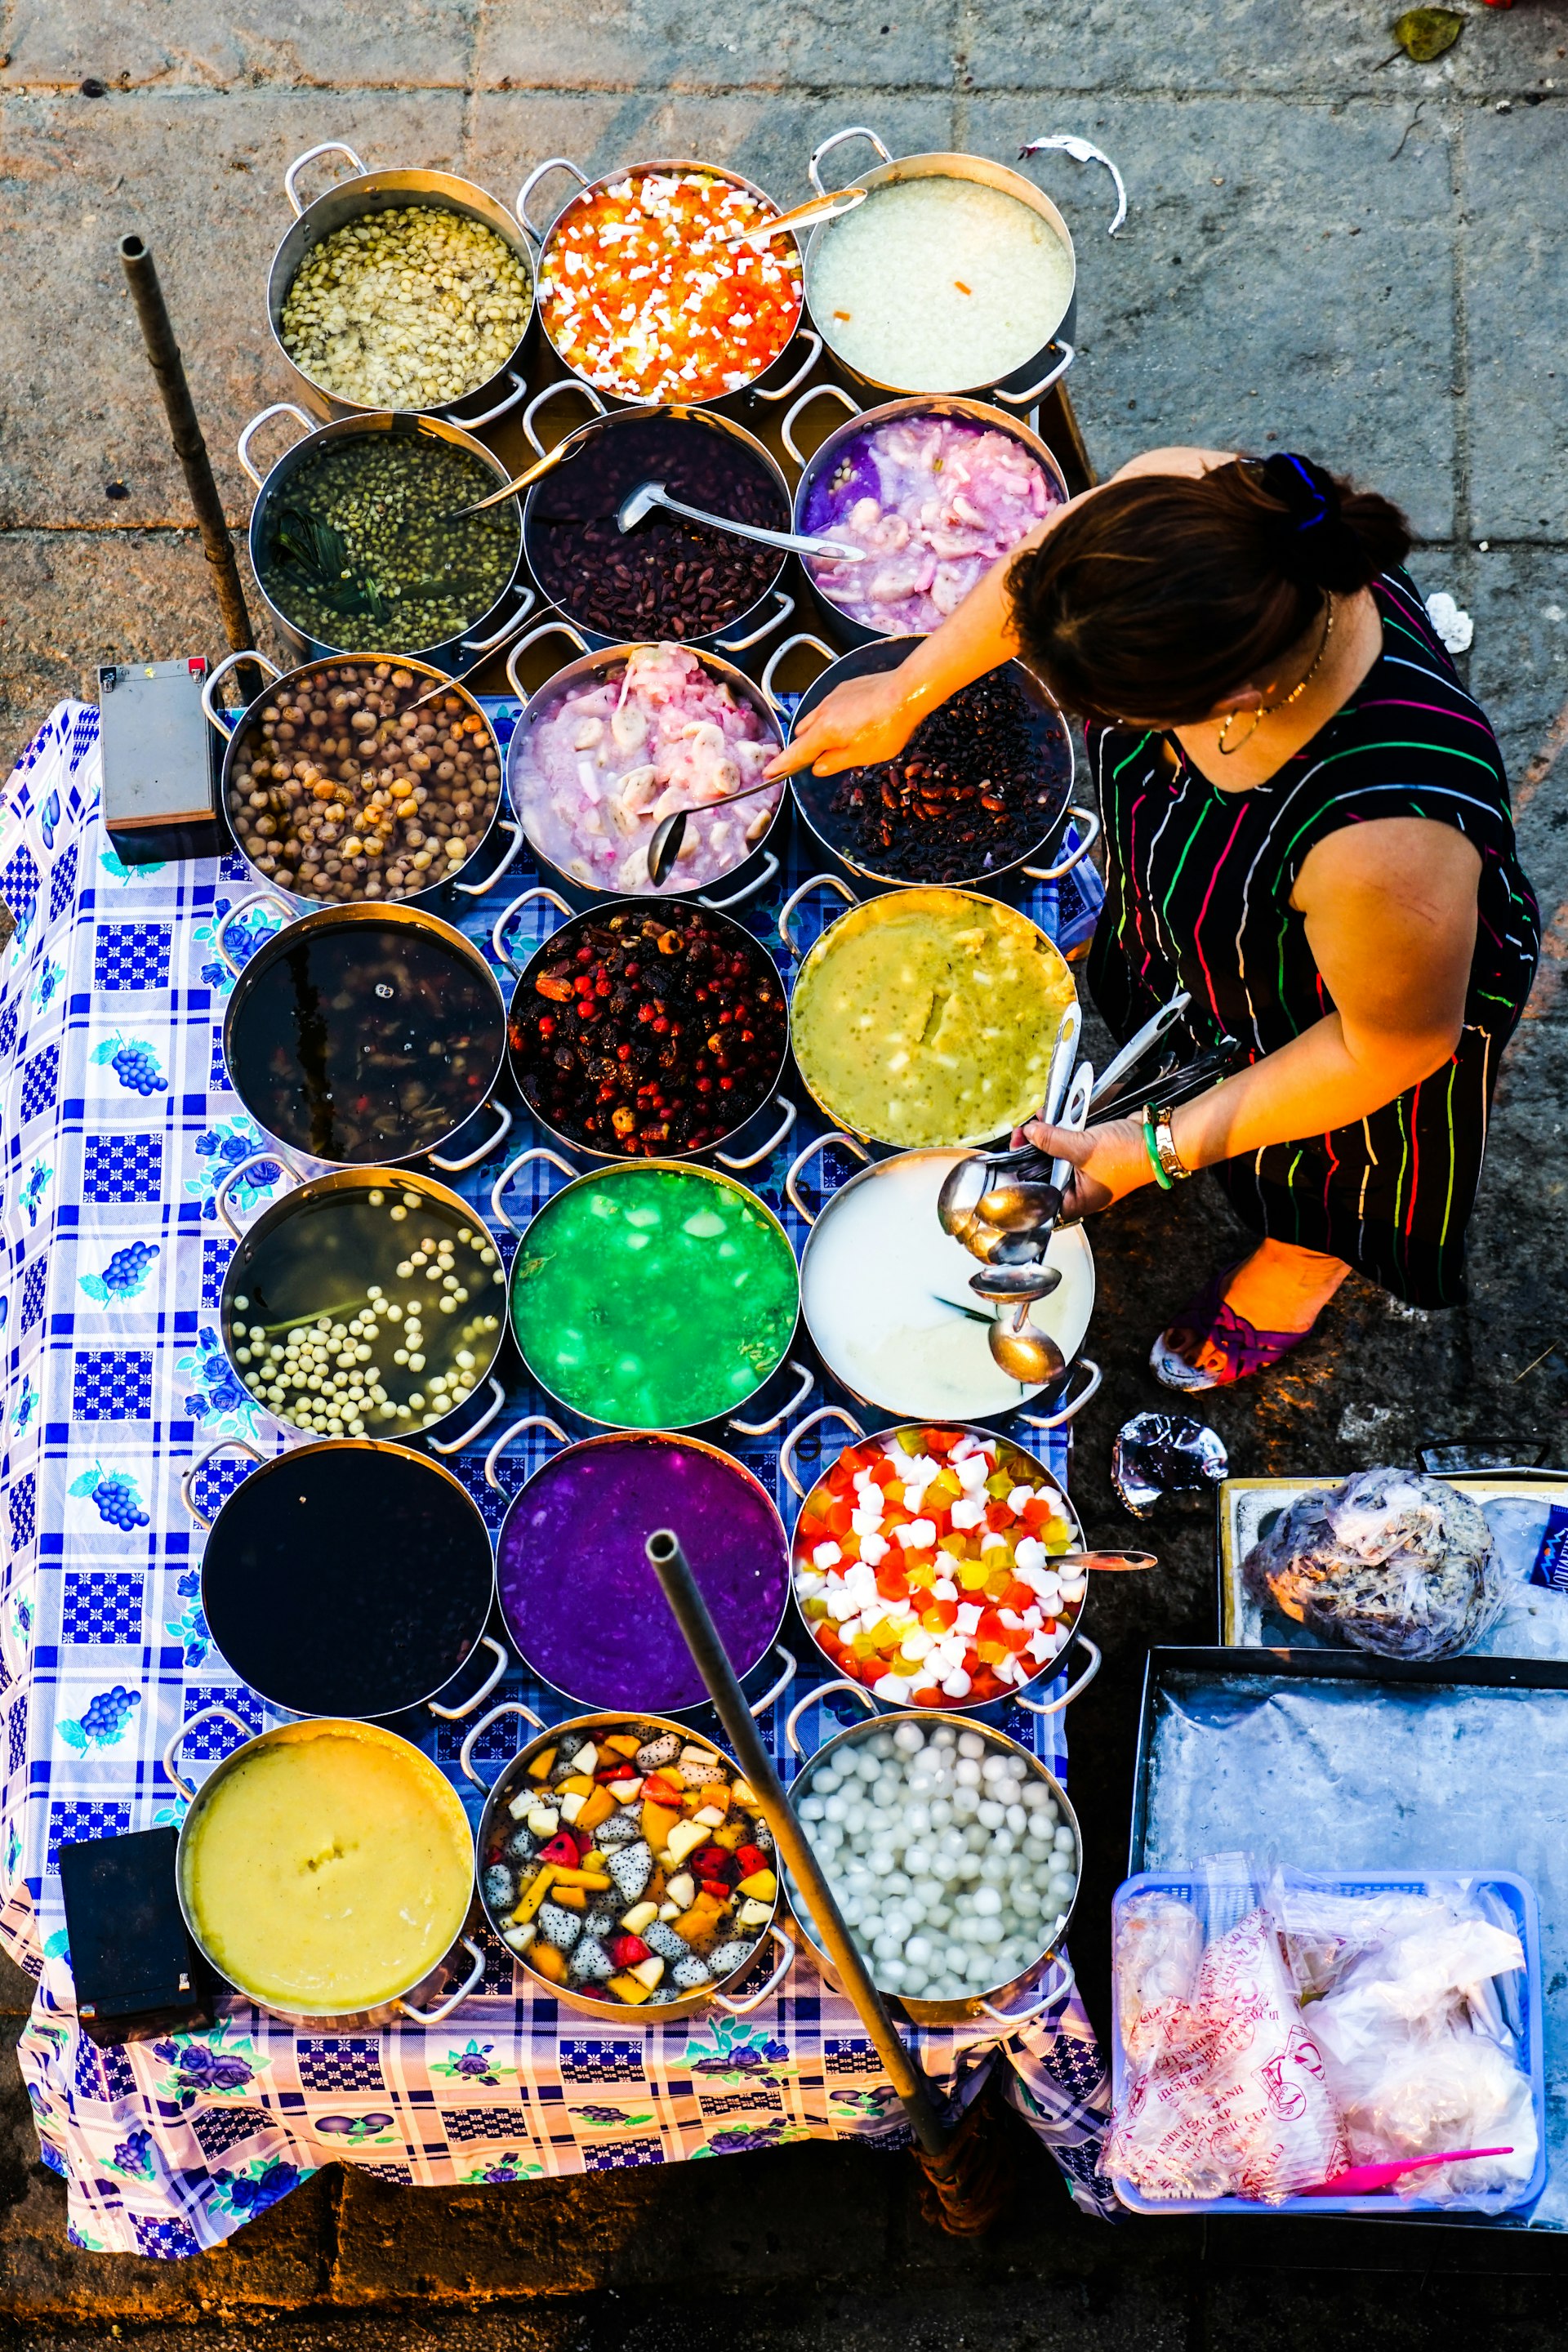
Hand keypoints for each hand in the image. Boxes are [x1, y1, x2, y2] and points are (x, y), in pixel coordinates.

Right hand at [764, 669, 920, 779]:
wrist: (906, 691)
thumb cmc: (887, 728)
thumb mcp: (862, 755)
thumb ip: (835, 762)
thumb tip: (816, 767)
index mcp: (824, 732)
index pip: (796, 753)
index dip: (782, 764)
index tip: (768, 772)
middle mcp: (823, 711)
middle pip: (802, 733)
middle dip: (804, 747)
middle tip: (818, 759)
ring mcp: (833, 696)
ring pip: (815, 717)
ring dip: (817, 731)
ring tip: (839, 740)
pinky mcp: (845, 687)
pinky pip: (830, 705)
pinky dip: (832, 717)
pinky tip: (853, 721)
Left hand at [1013, 1115, 1154, 1219]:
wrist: (1158, 1135)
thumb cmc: (1129, 1155)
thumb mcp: (1083, 1148)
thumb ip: (1053, 1141)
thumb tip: (1030, 1133)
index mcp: (1078, 1199)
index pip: (1041, 1193)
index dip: (1024, 1176)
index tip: (1014, 1156)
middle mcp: (1081, 1186)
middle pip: (1046, 1170)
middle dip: (1034, 1150)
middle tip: (1022, 1134)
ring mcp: (1087, 1166)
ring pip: (1057, 1153)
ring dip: (1046, 1136)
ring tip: (1037, 1121)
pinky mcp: (1094, 1148)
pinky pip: (1071, 1140)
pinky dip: (1062, 1127)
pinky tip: (1052, 1116)